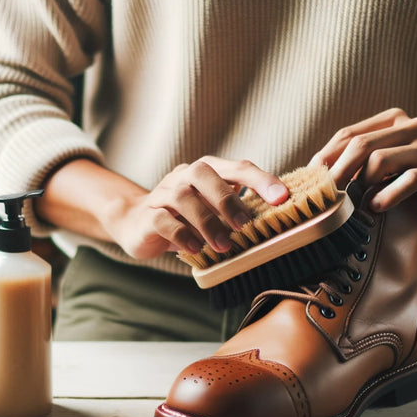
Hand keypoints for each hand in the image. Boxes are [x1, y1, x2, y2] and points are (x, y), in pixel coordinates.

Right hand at [108, 157, 288, 259]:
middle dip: (227, 199)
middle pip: (204, 172)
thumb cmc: (185, 218)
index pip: (237, 167)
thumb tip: (276, 220)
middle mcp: (183, 177)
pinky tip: (196, 249)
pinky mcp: (147, 216)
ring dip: (207, 222)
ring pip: (183, 197)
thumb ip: (237, 210)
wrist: (135, 223)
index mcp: (206, 171)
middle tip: (245, 225)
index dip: (261, 180)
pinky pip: (164, 220)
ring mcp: (162, 194)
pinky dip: (182, 235)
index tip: (282, 197)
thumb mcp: (213, 211)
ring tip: (223, 246)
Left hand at [310, 108, 416, 226]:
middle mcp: (412, 126)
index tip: (309, 181)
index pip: (349, 134)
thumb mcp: (389, 166)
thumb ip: (361, 163)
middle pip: (360, 145)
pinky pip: (407, 180)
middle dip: (336, 172)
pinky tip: (377, 207)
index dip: (326, 157)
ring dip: (360, 185)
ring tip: (352, 206)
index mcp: (394, 121)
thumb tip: (316, 176)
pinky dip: (387, 195)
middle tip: (322, 197)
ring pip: (380, 160)